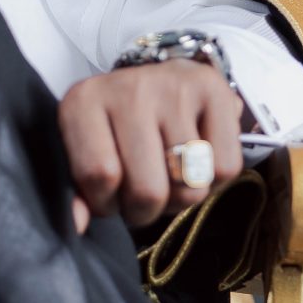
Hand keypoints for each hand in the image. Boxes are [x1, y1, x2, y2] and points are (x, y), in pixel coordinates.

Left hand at [57, 59, 242, 235]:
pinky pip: (225, 168)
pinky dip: (214, 180)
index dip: (107, 204)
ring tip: (170, 175)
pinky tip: (197, 161)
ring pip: (190, 185)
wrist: (159, 79)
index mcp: (83, 103)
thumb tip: (78, 224)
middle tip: (143, 193)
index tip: (110, 195)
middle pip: (148, 190)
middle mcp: (129, 90)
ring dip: (182, 196)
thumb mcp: (85, 151)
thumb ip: (77, 191)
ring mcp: (174, 88)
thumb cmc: (118, 124)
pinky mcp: (214, 90)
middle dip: (147, 210)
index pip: (99, 176)